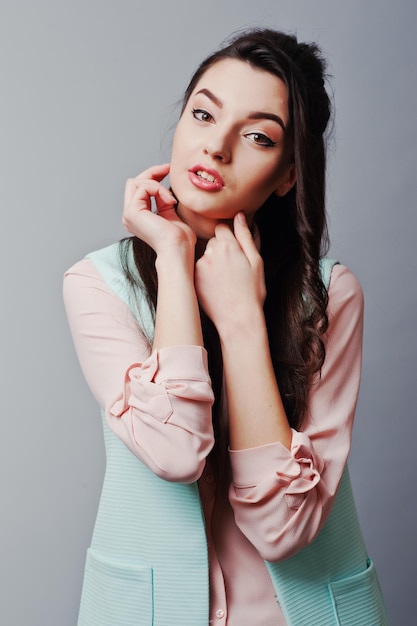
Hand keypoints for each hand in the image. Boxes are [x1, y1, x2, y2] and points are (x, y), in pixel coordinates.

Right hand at [122, 163, 195, 256]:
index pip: (139, 189)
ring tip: (171, 199)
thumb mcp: (171, 214)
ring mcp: (128, 214)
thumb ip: (163, 201)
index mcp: (138, 217)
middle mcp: (130, 216)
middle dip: (151, 173)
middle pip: (133, 182)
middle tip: (168, 168)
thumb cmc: (179, 239)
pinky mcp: (131, 212)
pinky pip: (143, 188)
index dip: (153, 176)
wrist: (178, 250)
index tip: (168, 169)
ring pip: (136, 182)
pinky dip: (158, 190)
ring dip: (157, 185)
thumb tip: (162, 188)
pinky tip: (169, 202)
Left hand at [195, 212, 265, 334]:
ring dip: (212, 261)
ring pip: (204, 255)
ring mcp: (200, 265)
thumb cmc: (252, 291)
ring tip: (224, 279)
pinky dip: (205, 274)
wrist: (238, 318)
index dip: (228, 236)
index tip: (234, 248)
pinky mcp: (193, 278)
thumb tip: (239, 215)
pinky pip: (198, 268)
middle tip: (231, 267)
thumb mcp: (256, 261)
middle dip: (220, 249)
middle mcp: (211, 252)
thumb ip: (246, 236)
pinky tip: (215, 286)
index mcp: (229, 245)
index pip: (222, 227)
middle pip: (212, 241)